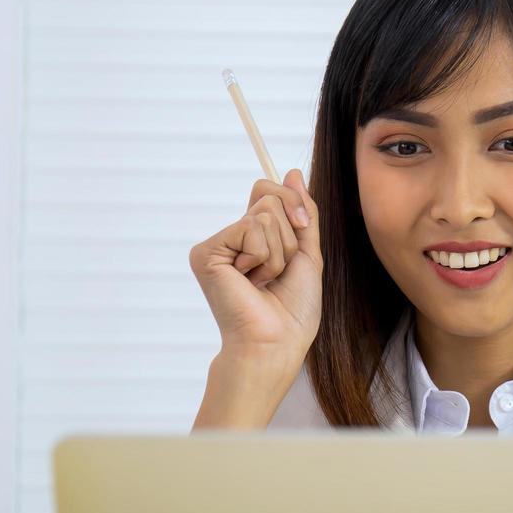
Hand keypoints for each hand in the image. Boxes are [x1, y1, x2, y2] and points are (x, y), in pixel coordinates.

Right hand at [188, 168, 322, 361]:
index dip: (292, 202)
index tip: (303, 226)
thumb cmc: (293, 308)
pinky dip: (264, 256)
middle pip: (268, 196)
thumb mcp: (306, 252)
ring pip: (263, 214)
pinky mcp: (206, 252)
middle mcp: (232, 237)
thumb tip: (294, 172)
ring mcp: (217, 244)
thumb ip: (302, 212)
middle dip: (289, 233)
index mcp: (254, 237)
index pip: (268, 191)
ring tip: (265, 280)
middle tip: (279, 269)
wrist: (277, 340)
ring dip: (279, 252)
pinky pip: (250, 229)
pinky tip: (250, 281)